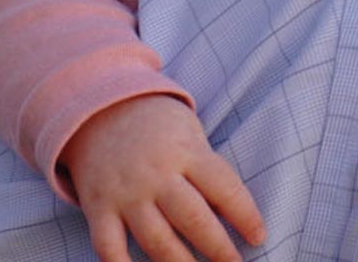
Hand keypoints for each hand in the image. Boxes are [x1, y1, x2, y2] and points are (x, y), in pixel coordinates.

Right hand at [60, 94, 265, 261]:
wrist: (100, 109)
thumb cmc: (157, 126)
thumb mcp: (189, 132)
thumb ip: (206, 169)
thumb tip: (231, 214)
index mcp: (186, 151)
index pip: (224, 187)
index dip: (245, 215)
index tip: (259, 236)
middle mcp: (157, 174)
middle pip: (193, 218)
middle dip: (219, 248)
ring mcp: (126, 194)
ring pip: (157, 239)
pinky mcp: (99, 208)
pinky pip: (109, 247)